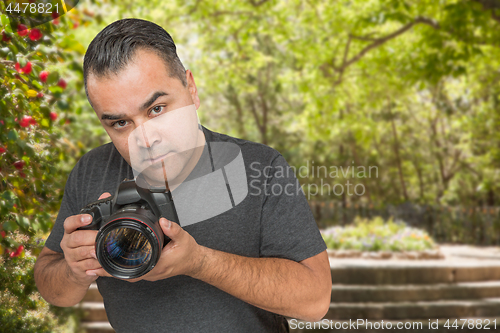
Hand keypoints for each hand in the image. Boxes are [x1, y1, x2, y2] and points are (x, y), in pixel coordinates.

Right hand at [60, 193, 110, 284]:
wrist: (76, 267)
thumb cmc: (86, 242)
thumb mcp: (90, 227)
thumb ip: (97, 212)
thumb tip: (106, 194)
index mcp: (70, 230)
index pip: (69, 223)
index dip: (78, 219)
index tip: (88, 218)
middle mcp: (67, 243)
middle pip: (77, 239)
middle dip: (91, 237)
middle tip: (101, 237)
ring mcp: (70, 256)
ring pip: (82, 253)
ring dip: (94, 251)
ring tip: (102, 250)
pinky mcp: (76, 269)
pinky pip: (87, 266)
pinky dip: (97, 264)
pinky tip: (103, 262)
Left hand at [87, 196, 203, 281]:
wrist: (194, 261)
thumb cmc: (188, 252)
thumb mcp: (183, 238)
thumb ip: (173, 229)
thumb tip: (162, 220)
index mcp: (155, 265)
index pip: (129, 270)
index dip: (112, 268)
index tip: (97, 263)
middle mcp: (149, 272)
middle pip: (122, 274)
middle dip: (105, 269)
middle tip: (89, 263)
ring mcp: (148, 273)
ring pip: (125, 274)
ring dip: (110, 269)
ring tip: (94, 264)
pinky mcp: (148, 271)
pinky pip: (130, 271)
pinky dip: (119, 268)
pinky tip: (110, 262)